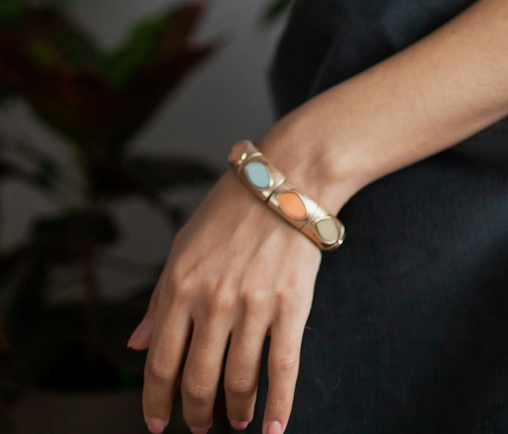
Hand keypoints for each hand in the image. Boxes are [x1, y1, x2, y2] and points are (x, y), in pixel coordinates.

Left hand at [126, 154, 339, 433]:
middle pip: (198, 380)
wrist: (287, 179)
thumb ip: (159, 299)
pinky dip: (278, 407)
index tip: (158, 422)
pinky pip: (282, 370)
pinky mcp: (290, 306)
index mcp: (180, 284)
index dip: (156, 401)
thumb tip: (136, 344)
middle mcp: (213, 300)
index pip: (160, 361)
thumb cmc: (232, 210)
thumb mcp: (183, 246)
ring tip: (237, 421)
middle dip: (197, 414)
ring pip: (238, 381)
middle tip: (202, 425)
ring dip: (236, 412)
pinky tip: (273, 429)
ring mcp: (253, 305)